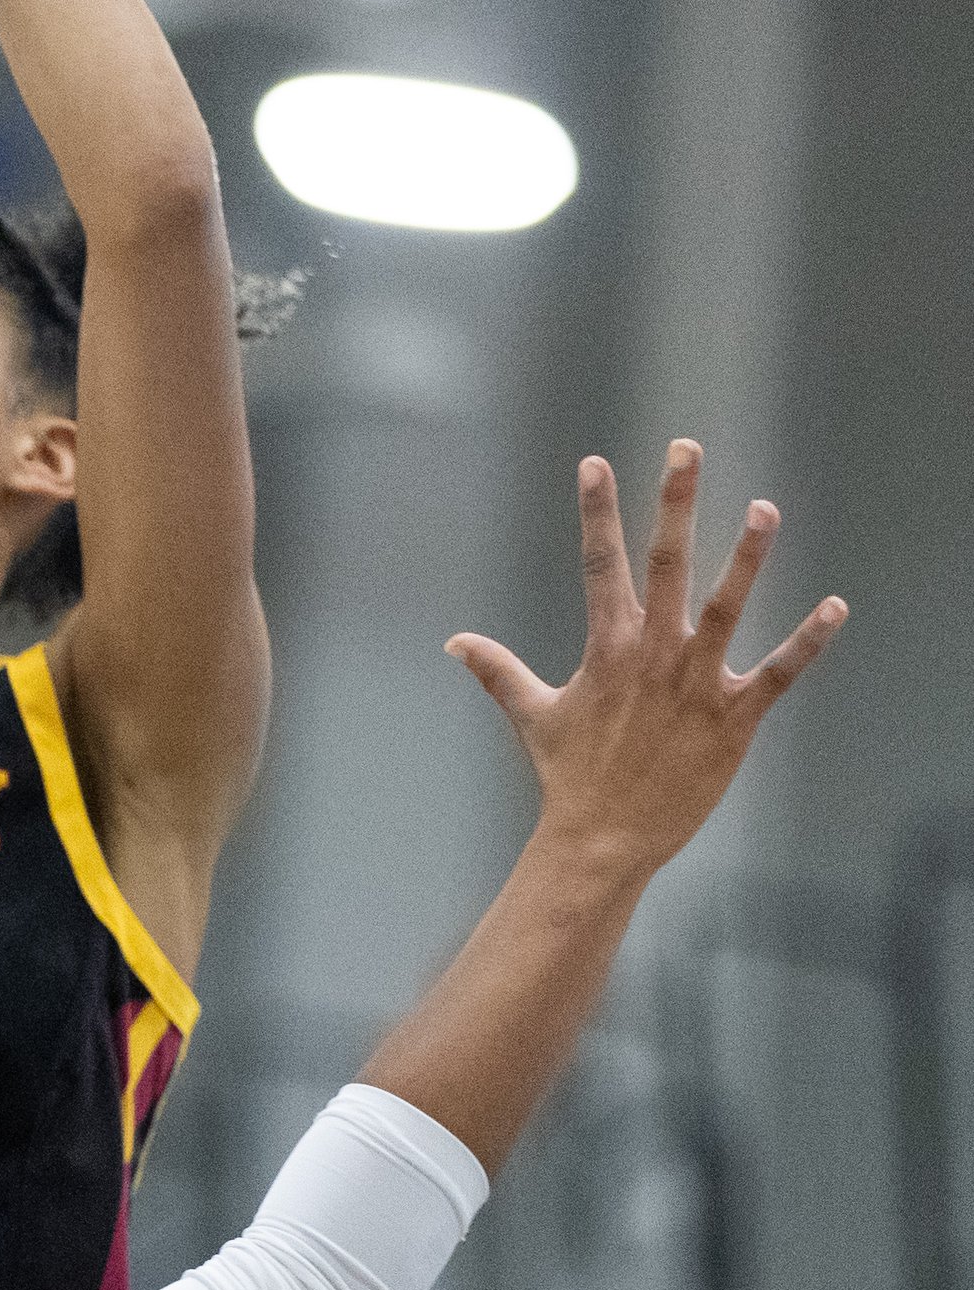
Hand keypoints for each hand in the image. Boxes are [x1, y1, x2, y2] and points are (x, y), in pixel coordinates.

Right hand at [450, 443, 844, 882]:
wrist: (602, 841)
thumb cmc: (569, 777)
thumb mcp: (532, 716)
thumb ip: (498, 671)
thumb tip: (453, 643)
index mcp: (607, 647)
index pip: (599, 563)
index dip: (596, 510)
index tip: (596, 463)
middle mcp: (652, 654)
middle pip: (666, 563)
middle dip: (674, 503)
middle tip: (685, 448)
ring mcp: (695, 683)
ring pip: (726, 607)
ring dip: (748, 558)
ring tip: (766, 509)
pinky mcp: (733, 717)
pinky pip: (778, 672)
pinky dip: (807, 641)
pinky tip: (835, 607)